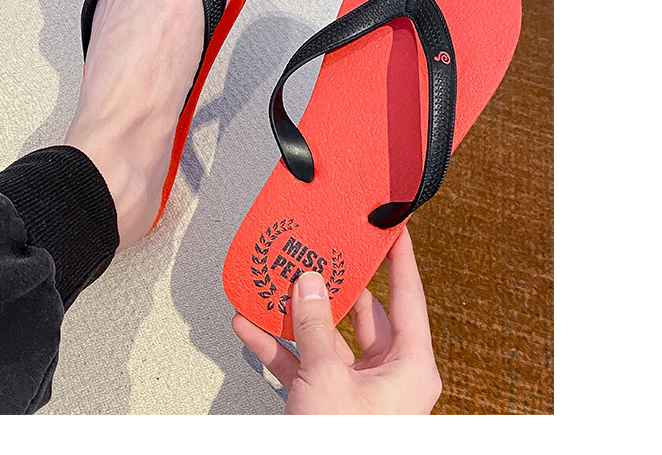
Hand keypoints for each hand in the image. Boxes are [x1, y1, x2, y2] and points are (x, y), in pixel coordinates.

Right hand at [232, 227, 441, 413]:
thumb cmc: (347, 446)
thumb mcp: (328, 377)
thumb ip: (315, 326)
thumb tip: (310, 285)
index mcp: (410, 364)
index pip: (408, 296)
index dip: (401, 258)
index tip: (393, 228)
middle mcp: (388, 373)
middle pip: (361, 313)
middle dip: (332, 285)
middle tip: (319, 252)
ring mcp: (357, 388)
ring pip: (326, 338)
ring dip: (296, 315)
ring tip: (275, 284)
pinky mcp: (329, 400)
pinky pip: (304, 364)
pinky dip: (278, 347)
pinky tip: (252, 326)